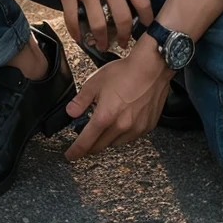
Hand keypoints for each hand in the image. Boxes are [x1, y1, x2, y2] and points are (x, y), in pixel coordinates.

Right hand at [43, 0, 153, 50]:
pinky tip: (79, 37)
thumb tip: (133, 4)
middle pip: (123, 20)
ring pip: (98, 25)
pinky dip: (77, 33)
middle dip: (123, 38)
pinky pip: (73, 19)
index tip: (145, 33)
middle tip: (121, 45)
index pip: (143, 5)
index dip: (147, 23)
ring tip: (100, 45)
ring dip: (100, 40)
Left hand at [64, 41, 173, 160]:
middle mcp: (121, 127)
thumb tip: (71, 112)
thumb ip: (81, 100)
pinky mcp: (147, 126)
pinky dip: (123, 133)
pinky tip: (122, 120)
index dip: (75, 151)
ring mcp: (136, 128)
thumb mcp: (95, 82)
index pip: (85, 143)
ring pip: (115, 143)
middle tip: (85, 139)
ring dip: (107, 139)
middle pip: (100, 147)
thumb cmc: (125, 72)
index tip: (70, 155)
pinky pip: (131, 137)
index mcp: (105, 117)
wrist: (152, 67)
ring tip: (106, 124)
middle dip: (90, 146)